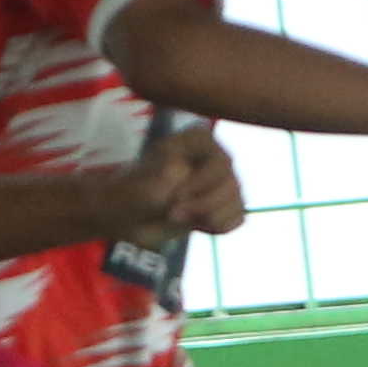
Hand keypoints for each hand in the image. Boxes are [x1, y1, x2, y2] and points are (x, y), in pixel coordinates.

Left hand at [120, 121, 249, 241]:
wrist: (129, 216)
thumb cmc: (133, 193)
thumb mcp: (143, 182)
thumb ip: (164, 177)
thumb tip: (182, 170)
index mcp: (198, 140)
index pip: (219, 159)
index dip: (203, 182)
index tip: (177, 197)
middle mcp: (215, 156)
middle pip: (232, 183)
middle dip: (204, 205)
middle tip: (173, 214)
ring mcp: (223, 180)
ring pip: (237, 202)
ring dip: (209, 218)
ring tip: (178, 218)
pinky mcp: (225, 204)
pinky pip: (238, 217)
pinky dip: (218, 226)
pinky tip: (196, 224)